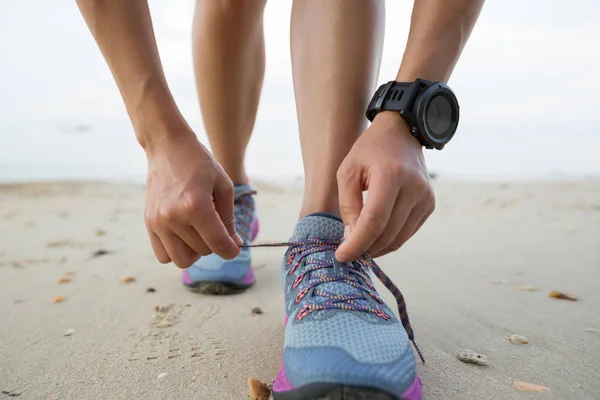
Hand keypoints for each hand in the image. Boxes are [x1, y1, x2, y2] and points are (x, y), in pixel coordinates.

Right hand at [143, 128, 241, 268]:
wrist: (167, 146)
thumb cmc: (200, 163)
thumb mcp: (223, 186)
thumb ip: (229, 219)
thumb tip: (234, 245)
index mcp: (196, 206)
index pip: (218, 244)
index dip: (231, 250)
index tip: (234, 247)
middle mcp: (174, 217)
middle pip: (203, 252)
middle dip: (214, 244)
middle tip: (215, 226)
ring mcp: (158, 222)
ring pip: (182, 260)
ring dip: (195, 251)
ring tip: (198, 233)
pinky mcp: (149, 223)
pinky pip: (163, 255)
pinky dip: (176, 251)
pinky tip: (183, 235)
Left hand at [335, 111, 434, 261]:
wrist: (401, 133)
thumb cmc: (369, 151)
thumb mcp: (348, 172)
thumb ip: (348, 206)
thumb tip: (351, 239)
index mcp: (391, 175)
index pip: (374, 220)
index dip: (357, 243)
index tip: (341, 256)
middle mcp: (413, 187)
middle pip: (387, 233)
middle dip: (364, 248)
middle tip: (347, 253)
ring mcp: (425, 197)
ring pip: (399, 238)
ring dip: (377, 248)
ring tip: (359, 246)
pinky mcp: (429, 204)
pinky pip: (407, 232)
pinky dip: (390, 240)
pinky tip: (375, 237)